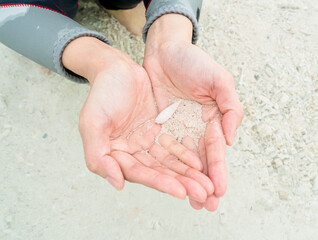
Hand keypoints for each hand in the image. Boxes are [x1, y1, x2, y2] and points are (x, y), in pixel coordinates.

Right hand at [62, 37, 213, 201]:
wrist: (117, 68)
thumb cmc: (102, 94)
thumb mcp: (92, 123)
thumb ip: (98, 156)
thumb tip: (117, 184)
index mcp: (114, 155)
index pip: (139, 173)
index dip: (160, 183)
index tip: (181, 192)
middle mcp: (131, 153)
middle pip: (158, 172)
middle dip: (181, 183)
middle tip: (203, 194)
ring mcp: (146, 143)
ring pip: (169, 162)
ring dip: (187, 174)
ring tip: (207, 186)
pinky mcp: (159, 131)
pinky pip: (174, 146)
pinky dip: (186, 155)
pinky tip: (200, 163)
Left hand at [144, 14, 243, 209]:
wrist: (164, 50)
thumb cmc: (193, 61)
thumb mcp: (219, 80)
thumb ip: (230, 108)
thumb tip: (230, 139)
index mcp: (214, 120)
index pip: (216, 151)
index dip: (218, 171)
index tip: (219, 191)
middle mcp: (196, 129)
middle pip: (201, 162)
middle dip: (205, 184)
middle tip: (207, 206)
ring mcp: (178, 130)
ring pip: (182, 161)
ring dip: (187, 182)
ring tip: (191, 203)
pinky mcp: (159, 127)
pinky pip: (162, 150)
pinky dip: (167, 168)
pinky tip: (169, 183)